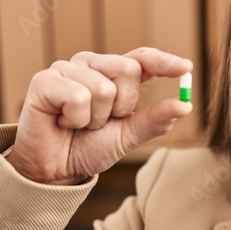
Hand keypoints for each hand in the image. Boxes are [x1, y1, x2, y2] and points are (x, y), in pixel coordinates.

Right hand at [5, 47, 192, 184]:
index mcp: (113, 73)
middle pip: (128, 69)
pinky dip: (76, 119)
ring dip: (95, 119)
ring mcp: (67, 69)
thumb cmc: (88, 147)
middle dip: (122, 106)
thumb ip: (155, 120)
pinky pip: (78, 96)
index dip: (164, 61)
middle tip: (101, 122)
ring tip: (78, 124)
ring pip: (103, 88)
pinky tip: (63, 122)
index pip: (143, 58)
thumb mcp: (128, 136)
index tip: (186, 68)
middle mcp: (91, 64)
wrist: (54, 171)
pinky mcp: (44, 80)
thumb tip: (185, 104)